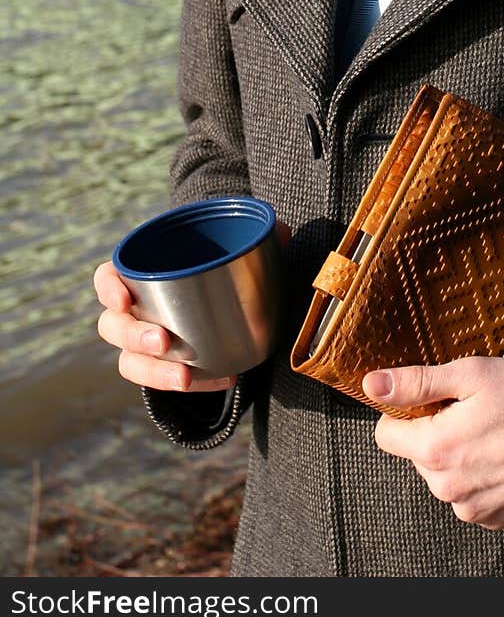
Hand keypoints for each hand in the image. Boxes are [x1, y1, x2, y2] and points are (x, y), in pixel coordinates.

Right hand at [93, 219, 290, 392]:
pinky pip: (163, 383)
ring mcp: (142, 342)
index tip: (124, 299)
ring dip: (155, 371)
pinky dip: (193, 383)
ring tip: (185, 377)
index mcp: (140, 273)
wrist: (222, 300)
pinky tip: (223, 379)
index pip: (106, 278)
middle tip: (163, 341)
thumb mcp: (236, 249)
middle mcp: (132, 310)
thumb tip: (284, 232)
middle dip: (134, 336)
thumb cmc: (218, 265)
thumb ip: (259, 239)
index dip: (108, 288)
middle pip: (113, 327)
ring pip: (130, 362)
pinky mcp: (164, 366)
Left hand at [362, 356, 503, 529]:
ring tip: (494, 431)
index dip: (407, 411)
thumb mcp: (469, 375)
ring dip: (458, 455)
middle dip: (436, 432)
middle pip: (417, 455)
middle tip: (473, 411)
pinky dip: (479, 475)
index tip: (435, 400)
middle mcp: (447, 488)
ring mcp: (471, 507)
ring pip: (443, 475)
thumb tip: (371, 384)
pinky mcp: (493, 518)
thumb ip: (415, 382)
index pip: (386, 434)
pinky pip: (469, 494)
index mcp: (434, 450)